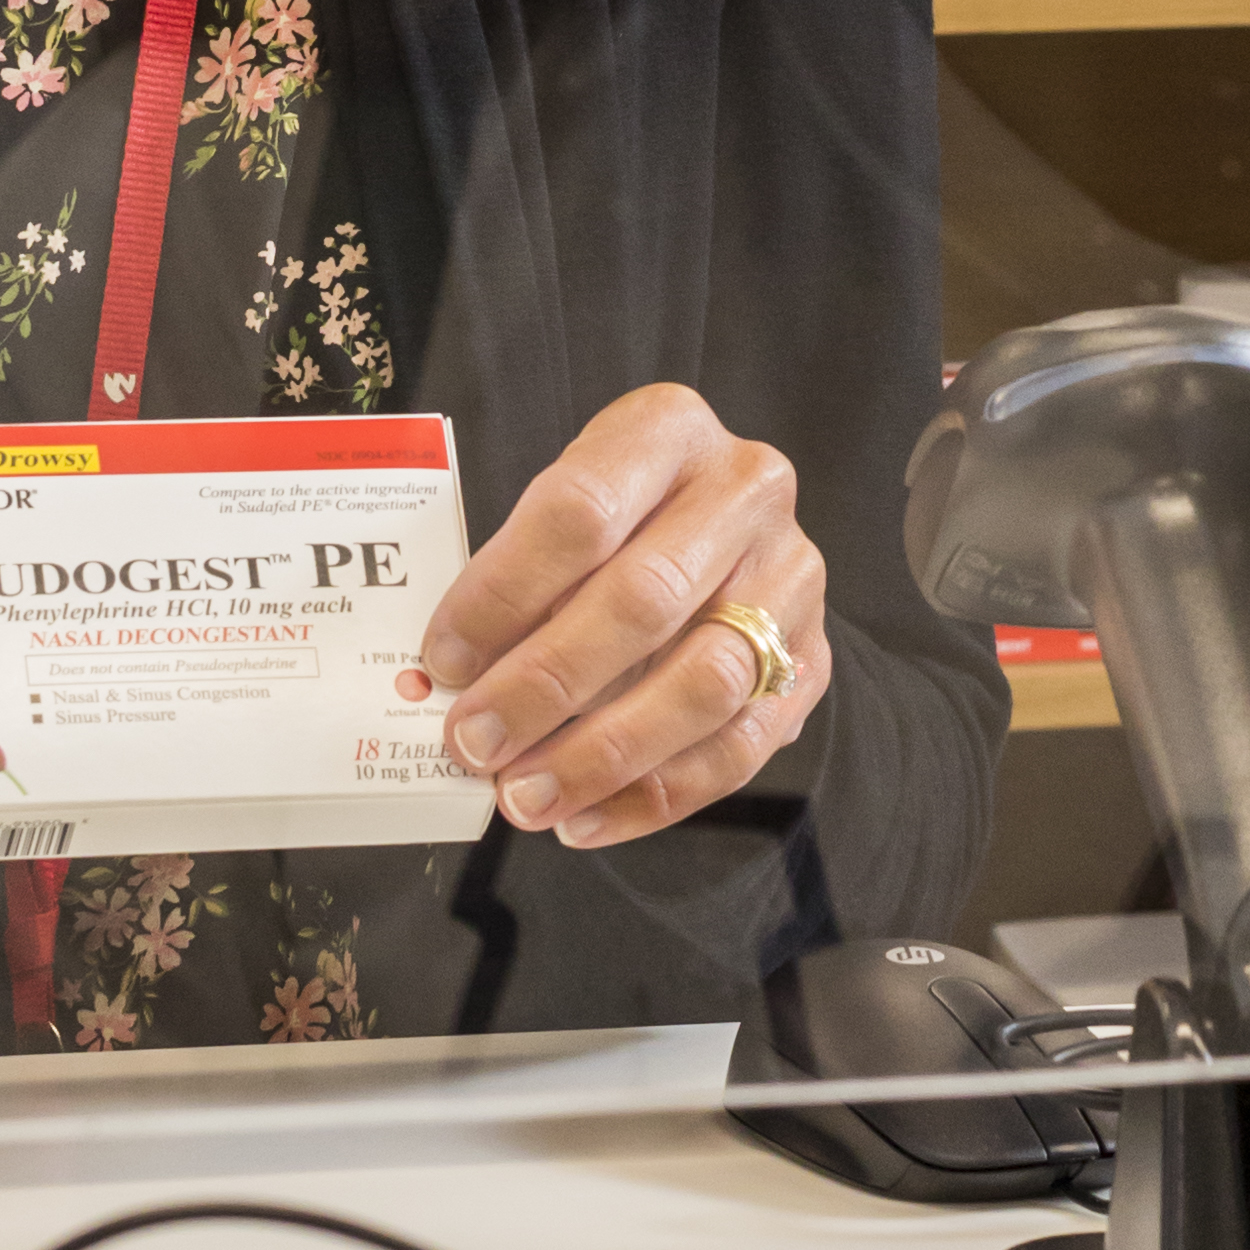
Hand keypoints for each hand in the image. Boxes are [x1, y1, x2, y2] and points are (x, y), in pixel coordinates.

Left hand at [406, 385, 828, 856]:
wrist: (719, 526)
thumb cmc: (610, 521)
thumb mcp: (560, 508)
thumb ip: (511, 580)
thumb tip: (440, 684)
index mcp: (668, 430)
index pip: (580, 512)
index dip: (503, 594)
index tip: (441, 659)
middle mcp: (745, 492)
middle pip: (644, 599)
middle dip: (545, 685)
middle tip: (473, 743)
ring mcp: (791, 577)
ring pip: (705, 682)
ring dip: (602, 755)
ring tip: (524, 797)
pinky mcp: (809, 659)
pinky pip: (739, 747)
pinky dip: (655, 796)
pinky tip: (586, 819)